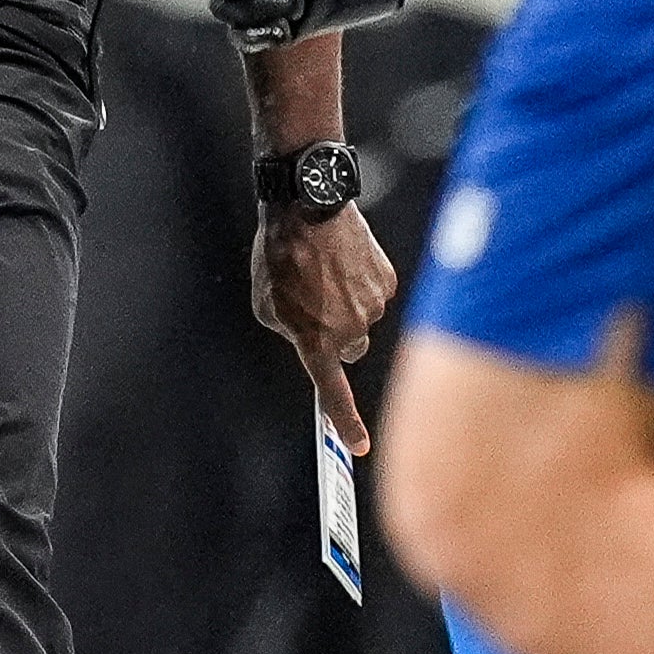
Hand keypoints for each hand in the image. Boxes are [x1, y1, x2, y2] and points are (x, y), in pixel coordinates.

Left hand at [257, 201, 399, 452]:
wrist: (308, 205)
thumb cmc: (278, 255)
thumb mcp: (267, 304)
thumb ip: (291, 331)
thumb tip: (317, 339)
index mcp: (316, 340)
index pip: (334, 394)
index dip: (347, 423)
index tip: (359, 447)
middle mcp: (350, 330)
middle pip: (351, 350)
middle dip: (337, 336)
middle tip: (315, 304)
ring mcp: (373, 306)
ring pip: (363, 320)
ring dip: (346, 304)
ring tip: (322, 271)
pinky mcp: (387, 281)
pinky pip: (376, 294)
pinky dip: (361, 283)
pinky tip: (342, 260)